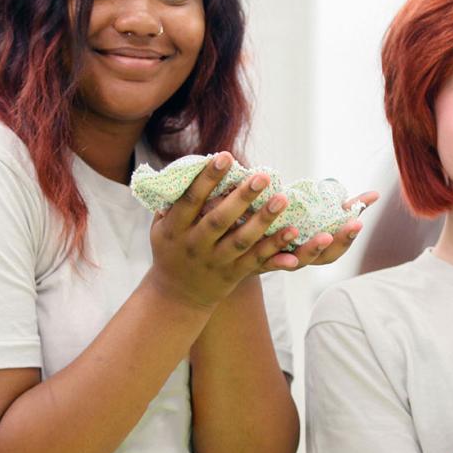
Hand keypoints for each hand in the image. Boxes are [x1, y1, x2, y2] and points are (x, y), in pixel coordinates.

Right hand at [144, 153, 300, 308]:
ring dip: (263, 219)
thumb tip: (187, 167)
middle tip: (262, 176)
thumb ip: (172, 202)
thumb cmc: (171, 250)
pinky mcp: (233, 274)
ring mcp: (215, 261)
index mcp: (174, 229)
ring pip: (241, 240)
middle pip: (220, 220)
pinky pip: (256, 259)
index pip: (191, 200)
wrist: (176, 296)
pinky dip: (275, 246)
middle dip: (241, 197)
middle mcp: (195, 246)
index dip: (207, 178)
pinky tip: (292, 231)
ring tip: (282, 198)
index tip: (225, 156)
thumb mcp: (161, 228)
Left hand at [259, 190, 379, 272]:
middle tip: (351, 226)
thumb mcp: (318, 215)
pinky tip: (283, 245)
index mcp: (317, 250)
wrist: (245, 238)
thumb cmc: (291, 224)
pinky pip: (271, 260)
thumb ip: (346, 207)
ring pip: (298, 260)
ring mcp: (283, 261)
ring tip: (314, 232)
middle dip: (338, 241)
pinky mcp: (260, 260)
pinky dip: (279, 257)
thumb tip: (376, 194)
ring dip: (310, 248)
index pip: (337, 249)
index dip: (348, 236)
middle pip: (323, 257)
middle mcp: (302, 259)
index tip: (358, 222)